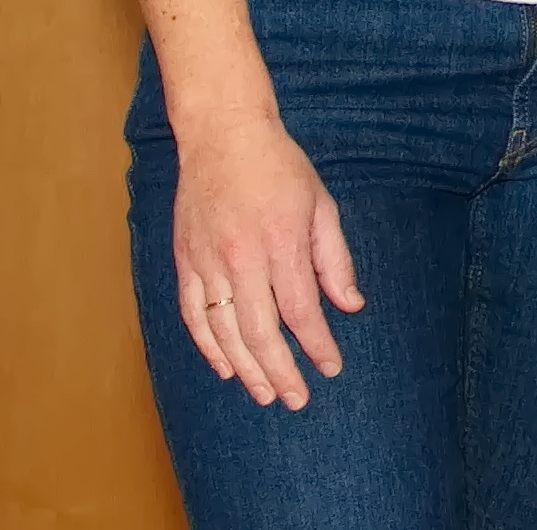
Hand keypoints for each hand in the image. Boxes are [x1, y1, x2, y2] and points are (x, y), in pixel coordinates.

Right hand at [168, 115, 362, 408]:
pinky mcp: (184, 262)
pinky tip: (225, 367)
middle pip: (260, 332)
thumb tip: (351, 307)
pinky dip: (208, 346)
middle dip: (280, 371)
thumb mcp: (322, 206)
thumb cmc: (280, 169)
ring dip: (245, 368)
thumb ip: (335, 261)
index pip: (301, 310)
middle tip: (296, 399)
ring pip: (223, 331)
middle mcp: (241, 258)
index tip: (331, 367)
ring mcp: (207, 262)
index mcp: (282, 243)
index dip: (316, 345)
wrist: (223, 136)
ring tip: (264, 394)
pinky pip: (193, 315)